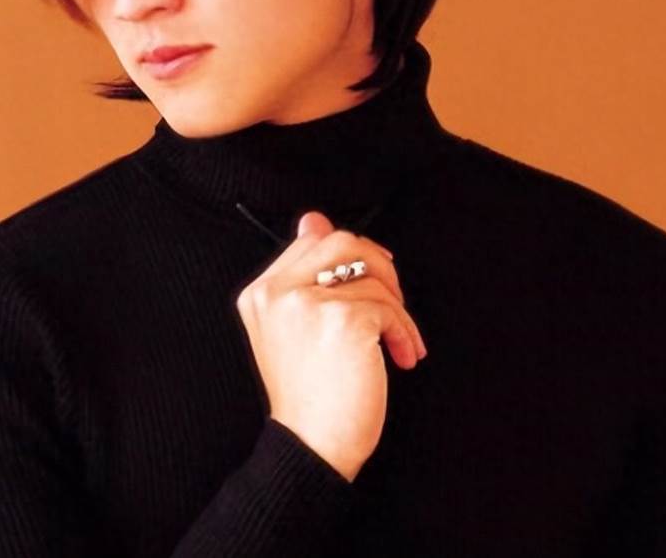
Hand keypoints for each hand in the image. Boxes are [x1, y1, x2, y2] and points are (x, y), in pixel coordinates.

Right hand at [235, 210, 427, 481]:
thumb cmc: (309, 393)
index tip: (371, 276)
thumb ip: (303, 274)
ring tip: (400, 342)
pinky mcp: (342, 318)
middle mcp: (277, 291)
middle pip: (341, 241)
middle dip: (378, 266)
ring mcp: (307, 301)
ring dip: (397, 309)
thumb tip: (313, 218)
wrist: (311, 447)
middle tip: (392, 301)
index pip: (312, 239)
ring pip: (371, 274)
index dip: (351, 252)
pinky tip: (402, 357)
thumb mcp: (293, 329)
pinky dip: (405, 331)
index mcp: (260, 292)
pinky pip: (388, 306)